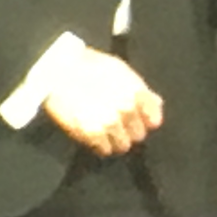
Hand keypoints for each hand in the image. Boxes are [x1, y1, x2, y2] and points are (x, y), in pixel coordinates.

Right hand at [41, 47, 162, 157]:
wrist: (59, 70)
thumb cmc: (90, 66)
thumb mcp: (122, 72)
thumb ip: (141, 90)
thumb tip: (157, 103)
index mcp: (136, 92)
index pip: (154, 120)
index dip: (146, 122)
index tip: (139, 122)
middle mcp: (127, 109)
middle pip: (138, 135)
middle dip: (130, 131)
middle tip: (119, 127)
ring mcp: (109, 122)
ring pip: (122, 146)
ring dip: (115, 141)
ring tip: (106, 133)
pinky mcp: (90, 133)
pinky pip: (104, 150)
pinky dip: (100, 146)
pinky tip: (95, 137)